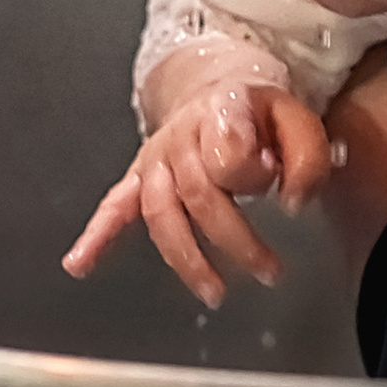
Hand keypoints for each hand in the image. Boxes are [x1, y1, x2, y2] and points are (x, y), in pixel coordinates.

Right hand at [64, 37, 331, 305]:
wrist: (222, 94)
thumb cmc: (262, 116)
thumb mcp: (299, 122)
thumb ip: (307, 161)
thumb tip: (292, 203)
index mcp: (222, 111)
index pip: (228, 152)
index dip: (252, 174)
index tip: (275, 182)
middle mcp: (182, 135)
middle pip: (200, 195)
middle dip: (236, 240)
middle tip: (269, 271)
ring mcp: (156, 158)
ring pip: (161, 212)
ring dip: (188, 258)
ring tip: (215, 292)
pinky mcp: (139, 177)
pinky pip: (114, 206)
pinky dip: (96, 235)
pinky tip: (80, 262)